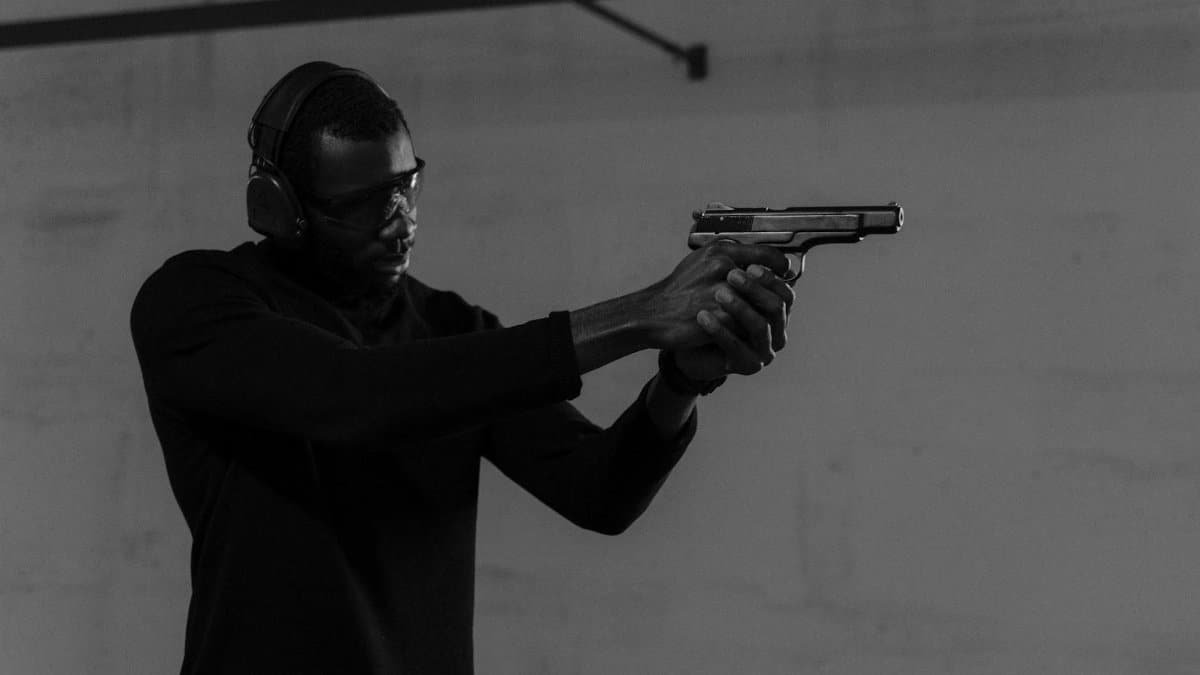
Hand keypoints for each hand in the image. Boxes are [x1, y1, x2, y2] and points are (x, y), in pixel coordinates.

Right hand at [642, 242, 790, 351]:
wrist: (653, 313)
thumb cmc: (679, 289)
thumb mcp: (702, 261)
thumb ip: (730, 258)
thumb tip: (759, 261)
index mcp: (721, 250)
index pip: (766, 254)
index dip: (780, 265)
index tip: (784, 273)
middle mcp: (723, 266)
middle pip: (767, 279)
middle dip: (775, 291)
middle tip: (779, 299)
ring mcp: (721, 291)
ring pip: (760, 302)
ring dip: (763, 311)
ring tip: (764, 316)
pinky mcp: (720, 316)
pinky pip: (746, 322)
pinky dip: (749, 326)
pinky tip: (746, 329)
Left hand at [671, 263, 795, 380]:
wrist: (685, 337)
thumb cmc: (708, 307)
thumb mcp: (724, 283)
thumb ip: (741, 268)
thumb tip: (753, 247)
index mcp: (776, 310)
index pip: (785, 291)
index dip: (770, 278)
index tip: (749, 265)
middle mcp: (776, 330)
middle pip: (776, 307)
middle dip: (754, 289)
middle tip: (730, 275)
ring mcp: (765, 350)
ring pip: (760, 327)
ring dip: (740, 307)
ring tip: (717, 294)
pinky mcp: (747, 364)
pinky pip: (738, 347)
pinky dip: (721, 331)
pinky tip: (704, 317)